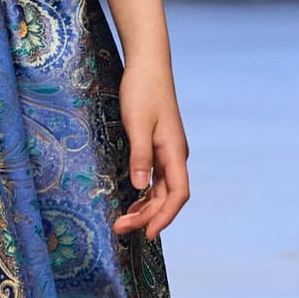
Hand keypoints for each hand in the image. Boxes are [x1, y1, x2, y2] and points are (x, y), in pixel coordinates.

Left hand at [110, 53, 190, 238]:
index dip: (165, 216)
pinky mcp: (158, 145)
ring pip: (161, 189)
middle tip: (120, 228)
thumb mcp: (138, 123)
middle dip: (147, 216)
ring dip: (145, 207)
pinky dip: (145, 194)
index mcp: (174, 152)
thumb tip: (141, 188)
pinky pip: (155, 178)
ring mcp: (167, 151)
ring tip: (123, 221)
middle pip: (167, 197)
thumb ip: (140, 156)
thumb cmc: (143, 90)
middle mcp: (175, 155)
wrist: (147, 64)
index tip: (148, 233)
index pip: (178, 194)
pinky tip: (132, 201)